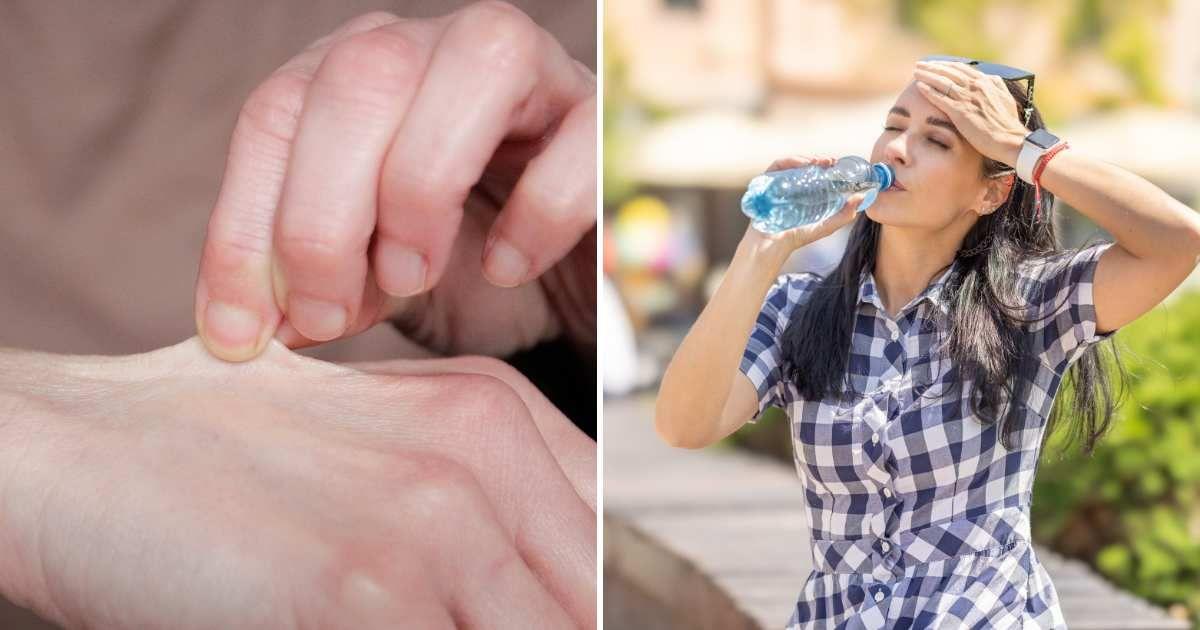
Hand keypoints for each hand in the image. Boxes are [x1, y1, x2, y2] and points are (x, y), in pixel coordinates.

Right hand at [0, 339, 594, 628]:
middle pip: (588, 601)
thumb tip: (548, 593)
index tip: (550, 614)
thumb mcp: (386, 445)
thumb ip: (481, 505)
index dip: (591, 604)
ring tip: (424, 628)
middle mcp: (477, 458)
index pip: (605, 539)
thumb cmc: (230, 456)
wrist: (89, 448)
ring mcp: (427, 524)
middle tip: (468, 625)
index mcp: (492, 412)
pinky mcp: (360, 592)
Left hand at [194, 3, 596, 361]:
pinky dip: (536, 215)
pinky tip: (508, 267)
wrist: (552, 285)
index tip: (239, 334)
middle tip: (328, 314)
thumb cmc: (450, 268)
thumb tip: (240, 329)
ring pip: (473, 67)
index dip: (244, 226)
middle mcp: (431, 48)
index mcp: (351, 76)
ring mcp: (525, 70)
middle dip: (325, 214)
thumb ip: (305, 289)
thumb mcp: (361, 283)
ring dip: (423, 189)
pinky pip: (575, 142)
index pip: (276, 115)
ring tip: (412, 277)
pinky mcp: (597, 117)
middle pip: (362, 77)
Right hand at [739, 155, 866, 262]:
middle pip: (804, 165)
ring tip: (819, 162)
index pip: (816, 173)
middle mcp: (791, 185)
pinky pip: (778, 165)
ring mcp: (778, 182)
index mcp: (804, 192)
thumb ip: (845, 214)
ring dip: (806, 158)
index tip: (837, 164)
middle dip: (818, 160)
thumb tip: (862, 196)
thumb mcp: (826, 225)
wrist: (773, 244)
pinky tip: (803, 165)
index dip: (827, 166)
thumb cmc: (797, 236)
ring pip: (792, 162)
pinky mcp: (767, 181)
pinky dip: (791, 161)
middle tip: (830, 161)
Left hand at [912, 60, 1029, 166]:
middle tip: (920, 65)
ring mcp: (968, 98)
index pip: (963, 69)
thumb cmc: (1008, 124)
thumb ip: (996, 86)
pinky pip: (941, 98)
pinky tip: (919, 87)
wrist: (1010, 141)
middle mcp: (976, 86)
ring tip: (916, 72)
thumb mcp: (1005, 99)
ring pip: (943, 82)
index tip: (936, 64)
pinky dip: (929, 91)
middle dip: (934, 67)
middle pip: (950, 72)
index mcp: (987, 82)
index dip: (947, 65)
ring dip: (928, 75)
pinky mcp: (960, 112)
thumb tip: (990, 77)